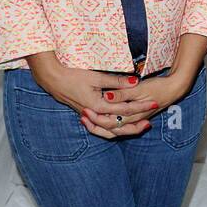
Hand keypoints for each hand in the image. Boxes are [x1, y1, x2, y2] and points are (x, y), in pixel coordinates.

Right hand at [31, 62, 160, 137]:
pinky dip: (112, 128)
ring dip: (124, 129)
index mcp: (98, 106)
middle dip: (135, 125)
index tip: (153, 103)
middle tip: (149, 123)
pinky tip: (119, 125)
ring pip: (109, 130)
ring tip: (138, 126)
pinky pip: (101, 127)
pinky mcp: (86, 113)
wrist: (52, 79)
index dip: (140, 106)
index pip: (124, 109)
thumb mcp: (96, 77)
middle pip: (118, 127)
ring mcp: (89, 116)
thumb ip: (116, 81)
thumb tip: (135, 81)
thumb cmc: (73, 75)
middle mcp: (94, 114)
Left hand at [79, 68, 193, 137]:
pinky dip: (109, 123)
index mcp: (132, 114)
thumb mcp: (139, 88)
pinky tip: (103, 115)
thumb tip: (107, 96)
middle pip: (110, 130)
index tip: (84, 111)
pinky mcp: (136, 116)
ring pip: (115, 130)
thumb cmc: (158, 87)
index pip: (109, 122)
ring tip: (88, 118)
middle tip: (83, 115)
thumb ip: (123, 93)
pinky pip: (120, 125)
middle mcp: (132, 120)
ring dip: (101, 126)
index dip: (96, 118)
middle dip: (95, 125)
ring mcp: (135, 119)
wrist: (175, 88)